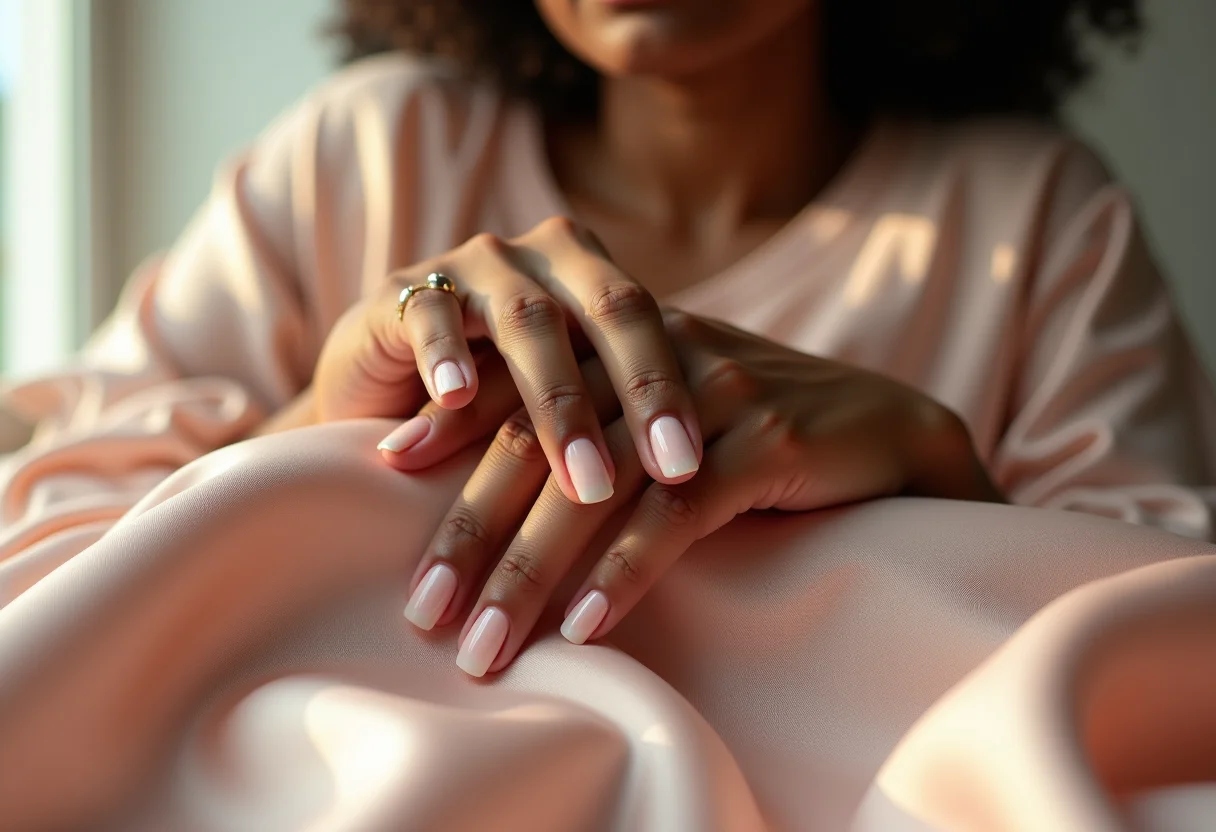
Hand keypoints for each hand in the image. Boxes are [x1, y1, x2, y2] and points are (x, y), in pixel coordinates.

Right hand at [314, 216, 702, 504]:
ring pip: (527, 321)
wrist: (377, 387)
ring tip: (585, 480)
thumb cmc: (490, 412)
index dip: (673, 393)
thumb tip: (711, 500)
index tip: (696, 471)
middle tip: (672, 473)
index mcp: (594, 277)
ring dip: (557, 403)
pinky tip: (456, 399)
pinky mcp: (401, 290)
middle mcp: (543, 258)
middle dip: (642, 394)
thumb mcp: (563, 412)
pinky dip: (444, 354)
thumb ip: (622, 429)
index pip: (652, 325)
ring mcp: (474, 267)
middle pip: (608, 312)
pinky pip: (428, 314)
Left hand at [386, 311, 1003, 676]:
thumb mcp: (677, 419)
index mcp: (625, 346)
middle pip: (538, 445)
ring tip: (482, 647)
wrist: (895, 428)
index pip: (520, 388)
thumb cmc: (770, 437)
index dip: (450, 427)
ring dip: (531, 573)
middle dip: (471, 532)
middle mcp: (656, 359)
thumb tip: (530, 486)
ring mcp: (711, 397)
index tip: (380, 474)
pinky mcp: (765, 440)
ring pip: (596, 488)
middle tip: (418, 610)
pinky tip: (582, 625)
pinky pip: (676, 515)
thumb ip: (610, 430)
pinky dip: (624, 573)